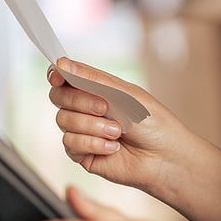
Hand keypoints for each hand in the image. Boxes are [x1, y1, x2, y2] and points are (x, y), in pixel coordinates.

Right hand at [48, 57, 188, 194]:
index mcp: (94, 89)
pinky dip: (93, 144)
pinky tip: (112, 147)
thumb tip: (62, 64)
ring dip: (93, 126)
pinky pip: (70, 143)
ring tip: (117, 133)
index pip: (64, 77)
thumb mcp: (123, 93)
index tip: (58, 75)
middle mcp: (83, 108)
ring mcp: (80, 131)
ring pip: (63, 120)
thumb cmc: (151, 122)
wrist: (164, 157)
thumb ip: (90, 79)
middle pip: (58, 96)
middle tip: (105, 107)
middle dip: (80, 101)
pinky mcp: (80, 153)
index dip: (56, 74)